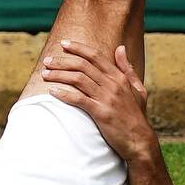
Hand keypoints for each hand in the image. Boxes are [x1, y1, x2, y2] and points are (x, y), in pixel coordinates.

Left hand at [41, 40, 157, 164]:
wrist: (139, 140)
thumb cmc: (136, 115)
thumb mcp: (137, 88)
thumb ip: (127, 68)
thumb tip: (121, 48)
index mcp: (119, 76)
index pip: (95, 56)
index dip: (78, 48)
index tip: (63, 43)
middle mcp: (112, 84)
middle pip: (82, 65)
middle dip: (62, 61)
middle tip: (47, 61)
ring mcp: (107, 98)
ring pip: (78, 79)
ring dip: (59, 75)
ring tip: (45, 74)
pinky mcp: (101, 113)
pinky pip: (78, 99)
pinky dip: (64, 94)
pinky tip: (52, 91)